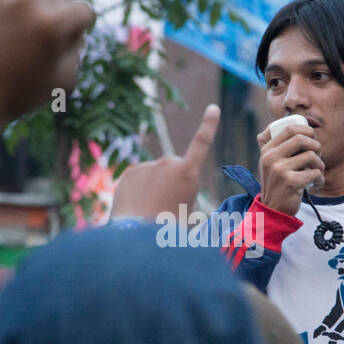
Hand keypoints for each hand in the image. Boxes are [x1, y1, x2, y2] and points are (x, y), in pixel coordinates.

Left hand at [0, 0, 94, 148]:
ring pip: (23, 1)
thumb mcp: (63, 82)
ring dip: (23, 18)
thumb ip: (78, 51)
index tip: (67, 42)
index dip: (79, 29)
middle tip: (37, 48)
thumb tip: (74, 31)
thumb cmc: (17, 96)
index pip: (83, 10)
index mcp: (53, 23)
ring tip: (8, 50)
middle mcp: (27, 2)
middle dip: (52, 20)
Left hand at [110, 104, 219, 219]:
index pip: (202, 143)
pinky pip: (139, 181)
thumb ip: (187, 198)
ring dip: (154, 189)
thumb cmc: (169, 229)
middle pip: (174, 170)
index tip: (213, 108)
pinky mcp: (129, 173)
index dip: (209, 125)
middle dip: (172, 184)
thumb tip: (176, 195)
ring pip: (155, 177)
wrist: (137, 236)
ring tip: (151, 212)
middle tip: (167, 208)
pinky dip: (139, 192)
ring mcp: (146, 166)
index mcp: (187, 172)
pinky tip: (138, 208)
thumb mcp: (189, 215)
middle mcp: (167, 163)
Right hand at [256, 121, 323, 216]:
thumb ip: (278, 145)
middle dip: (316, 145)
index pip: (289, 129)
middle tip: (318, 156)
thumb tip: (296, 124)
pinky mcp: (291, 183)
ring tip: (317, 173)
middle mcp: (271, 158)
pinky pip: (315, 172)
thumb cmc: (277, 184)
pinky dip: (320, 179)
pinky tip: (315, 184)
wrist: (273, 210)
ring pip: (311, 156)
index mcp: (267, 151)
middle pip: (302, 138)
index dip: (306, 130)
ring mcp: (280, 170)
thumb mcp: (270, 163)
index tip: (312, 139)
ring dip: (320, 165)